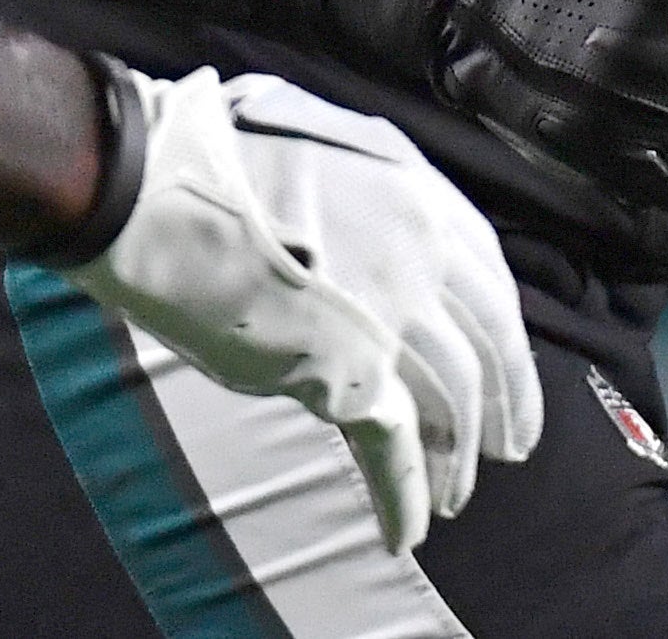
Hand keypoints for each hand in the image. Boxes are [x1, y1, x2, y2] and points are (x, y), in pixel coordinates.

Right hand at [64, 68, 542, 553]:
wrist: (153, 185)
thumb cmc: (208, 151)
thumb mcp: (311, 139)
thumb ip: (354, 183)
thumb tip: (352, 209)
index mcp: (412, 190)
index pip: (486, 273)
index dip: (500, 327)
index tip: (506, 357)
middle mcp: (419, 250)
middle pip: (488, 342)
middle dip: (507, 399)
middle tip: (514, 444)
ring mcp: (389, 311)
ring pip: (454, 397)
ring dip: (460, 454)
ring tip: (459, 494)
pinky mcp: (345, 368)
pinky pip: (394, 443)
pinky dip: (405, 492)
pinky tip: (409, 528)